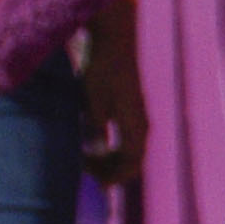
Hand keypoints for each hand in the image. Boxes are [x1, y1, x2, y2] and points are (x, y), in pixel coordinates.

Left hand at [71, 3, 144, 186]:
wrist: (114, 39)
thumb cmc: (103, 68)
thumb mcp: (93, 100)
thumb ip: (95, 128)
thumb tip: (95, 151)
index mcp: (136, 125)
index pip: (132, 163)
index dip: (114, 177)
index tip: (95, 184)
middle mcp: (141, 124)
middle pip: (130, 160)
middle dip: (109, 170)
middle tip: (83, 172)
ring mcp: (136, 116)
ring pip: (127, 149)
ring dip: (108, 158)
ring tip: (84, 160)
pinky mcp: (128, 108)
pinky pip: (122, 137)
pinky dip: (108, 146)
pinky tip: (89, 143)